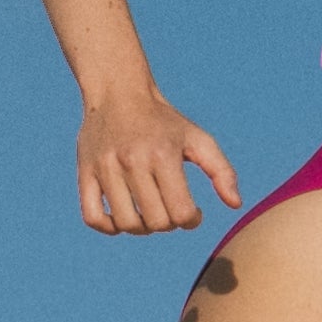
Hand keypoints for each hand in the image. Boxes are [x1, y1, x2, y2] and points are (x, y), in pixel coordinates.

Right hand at [76, 87, 241, 233]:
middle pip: (155, 222)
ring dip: (142, 228)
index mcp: (163, 155)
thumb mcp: (197, 139)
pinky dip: (109, 227)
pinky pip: (92, 217)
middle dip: (169, 224)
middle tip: (170, 210)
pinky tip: (122, 218)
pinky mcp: (85, 173)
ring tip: (149, 214)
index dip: (192, 220)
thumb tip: (235, 204)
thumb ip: (221, 171)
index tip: (193, 211)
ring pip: (125, 224)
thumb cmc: (164, 122)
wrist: (119, 93)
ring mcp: (106, 168)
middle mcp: (133, 161)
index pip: (181, 213)